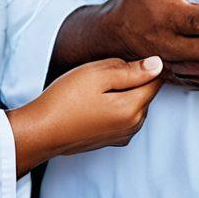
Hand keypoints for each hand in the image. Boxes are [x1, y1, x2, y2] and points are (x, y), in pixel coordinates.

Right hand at [7, 56, 162, 175]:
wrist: (40, 131)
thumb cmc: (65, 100)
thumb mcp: (98, 74)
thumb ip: (132, 69)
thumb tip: (158, 64)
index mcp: (133, 109)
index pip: (156, 80)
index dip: (147, 64)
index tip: (128, 58)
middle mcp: (132, 126)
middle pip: (146, 91)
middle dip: (132, 78)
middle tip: (106, 71)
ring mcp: (121, 136)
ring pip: (134, 102)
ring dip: (123, 90)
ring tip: (97, 86)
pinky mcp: (109, 139)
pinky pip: (122, 114)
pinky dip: (115, 103)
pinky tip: (94, 100)